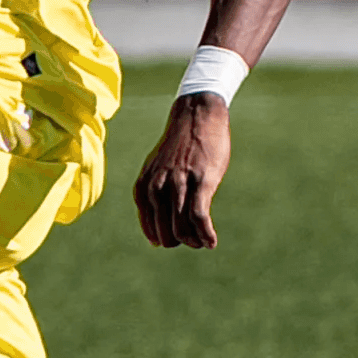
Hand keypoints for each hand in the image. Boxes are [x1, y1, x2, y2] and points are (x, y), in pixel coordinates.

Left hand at [132, 95, 230, 249]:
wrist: (197, 115)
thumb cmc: (180, 146)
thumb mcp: (158, 170)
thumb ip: (154, 194)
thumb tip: (156, 233)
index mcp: (144, 186)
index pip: (150, 227)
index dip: (164, 239)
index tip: (178, 240)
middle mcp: (158, 187)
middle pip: (167, 232)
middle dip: (180, 242)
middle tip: (193, 241)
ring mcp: (180, 184)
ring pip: (183, 228)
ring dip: (195, 241)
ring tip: (203, 242)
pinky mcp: (201, 181)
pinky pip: (200, 218)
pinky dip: (206, 234)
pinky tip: (212, 242)